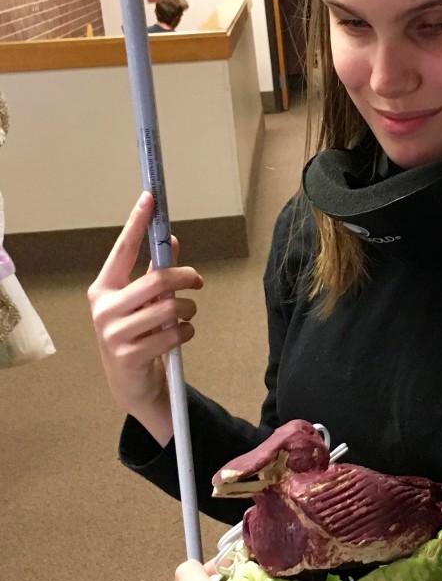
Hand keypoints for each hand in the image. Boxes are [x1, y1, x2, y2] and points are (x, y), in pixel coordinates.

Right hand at [87, 192, 202, 443]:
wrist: (131, 383)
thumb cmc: (138, 334)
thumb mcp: (144, 302)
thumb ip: (155, 272)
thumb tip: (171, 239)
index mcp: (104, 288)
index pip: (122, 249)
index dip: (137, 222)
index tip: (150, 197)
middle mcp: (104, 308)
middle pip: (158, 280)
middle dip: (186, 277)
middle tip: (198, 280)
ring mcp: (113, 333)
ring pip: (170, 308)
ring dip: (188, 310)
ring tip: (185, 316)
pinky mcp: (129, 355)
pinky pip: (174, 333)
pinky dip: (186, 332)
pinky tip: (180, 336)